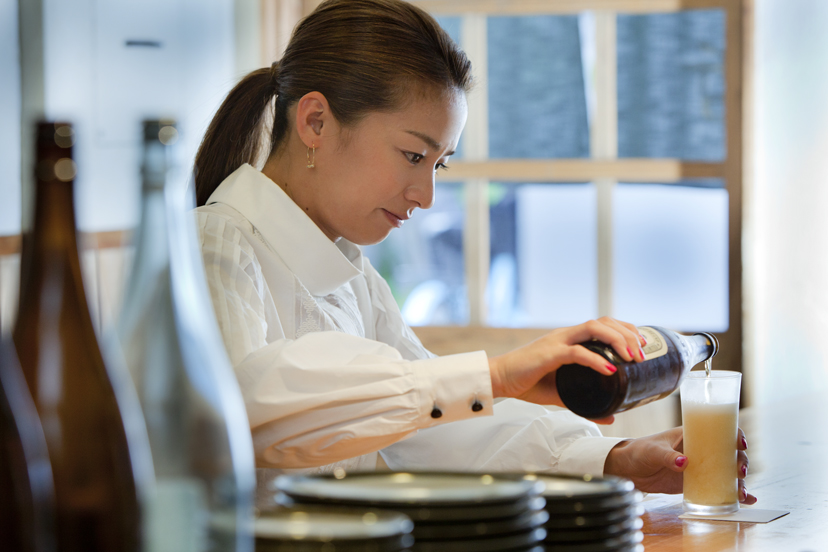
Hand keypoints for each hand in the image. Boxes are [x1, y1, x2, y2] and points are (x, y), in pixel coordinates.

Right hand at [488, 317, 644, 406]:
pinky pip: (576, 351)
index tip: (642, 344)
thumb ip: (586, 404)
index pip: (604, 324)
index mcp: (570, 339)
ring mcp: (558, 341)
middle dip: (627, 334)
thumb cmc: (527, 382)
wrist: (499, 380)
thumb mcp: (563, 394)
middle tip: (641, 354)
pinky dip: (595, 359)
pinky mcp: (549, 353)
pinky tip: (608, 368)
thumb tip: (610, 417)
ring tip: (631, 357)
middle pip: (604, 321)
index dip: (626, 329)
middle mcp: (566, 335)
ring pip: (594, 328)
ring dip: (617, 340)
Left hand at [603, 426, 757, 503]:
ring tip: (742, 492)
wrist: (628, 470)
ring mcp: (700, 467)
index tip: (740, 444)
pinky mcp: (696, 483)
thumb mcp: (652, 451)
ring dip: (739, 481)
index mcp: (691, 435)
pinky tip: (746, 500)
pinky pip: (718, 487)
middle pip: (729, 453)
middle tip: (740, 472)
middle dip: (741, 462)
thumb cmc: (639, 452)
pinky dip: (733, 493)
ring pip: (727, 471)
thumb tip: (684, 462)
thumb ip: (667, 456)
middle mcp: (700, 450)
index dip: (734, 435)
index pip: (719, 430)